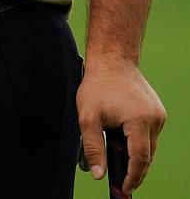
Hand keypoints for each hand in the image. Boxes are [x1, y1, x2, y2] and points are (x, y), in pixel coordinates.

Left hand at [77, 57, 165, 192]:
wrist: (111, 59)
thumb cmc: (98, 85)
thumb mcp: (88, 117)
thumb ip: (93, 147)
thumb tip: (99, 175)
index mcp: (139, 120)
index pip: (140, 159)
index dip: (132, 177)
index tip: (123, 189)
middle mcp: (154, 118)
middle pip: (146, 155)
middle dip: (133, 169)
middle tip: (118, 180)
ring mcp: (158, 114)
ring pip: (148, 146)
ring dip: (134, 153)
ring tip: (115, 151)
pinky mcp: (157, 111)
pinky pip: (149, 134)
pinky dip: (137, 140)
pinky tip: (121, 137)